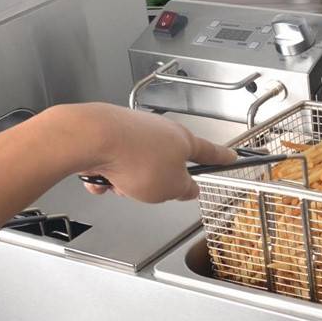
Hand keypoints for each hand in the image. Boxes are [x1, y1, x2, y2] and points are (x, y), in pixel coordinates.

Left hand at [67, 103, 235, 202]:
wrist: (90, 139)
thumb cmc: (133, 158)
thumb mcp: (171, 187)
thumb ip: (184, 190)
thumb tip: (187, 189)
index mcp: (182, 140)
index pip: (209, 152)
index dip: (222, 158)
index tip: (231, 157)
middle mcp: (159, 130)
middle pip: (165, 164)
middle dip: (154, 183)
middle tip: (149, 190)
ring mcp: (132, 130)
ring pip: (136, 168)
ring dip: (128, 182)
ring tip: (119, 184)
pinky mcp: (107, 134)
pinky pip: (112, 165)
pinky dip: (106, 176)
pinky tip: (100, 178)